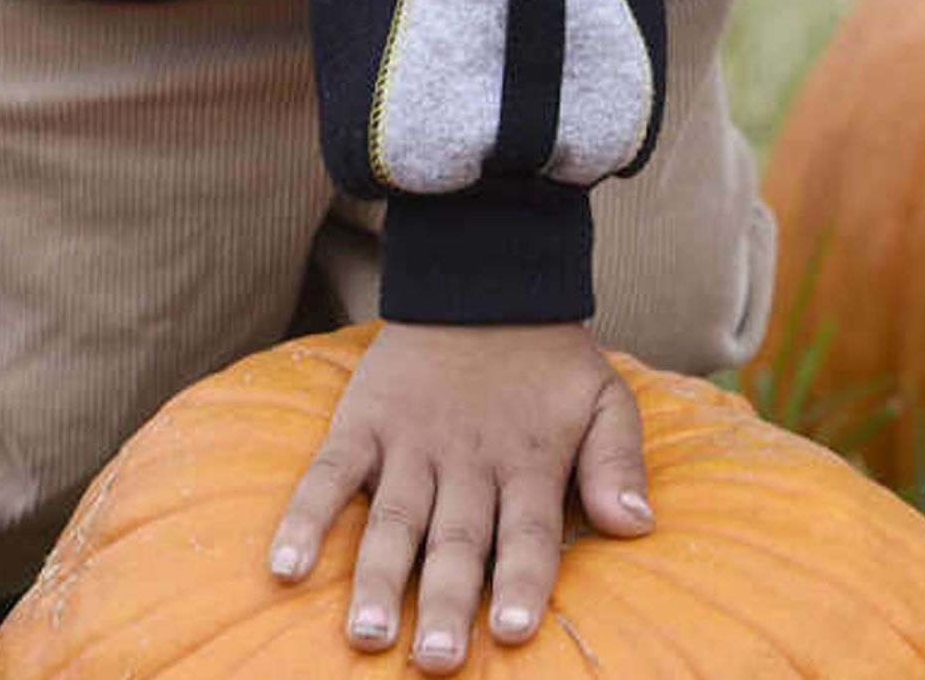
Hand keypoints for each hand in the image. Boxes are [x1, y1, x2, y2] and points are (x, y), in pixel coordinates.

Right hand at [268, 321, 651, 668]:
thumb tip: (638, 526)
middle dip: (446, 601)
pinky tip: (286, 567)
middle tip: (437, 660)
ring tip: (369, 633)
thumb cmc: (549, 362)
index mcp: (529, 461)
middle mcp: (468, 460)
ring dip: (378, 577)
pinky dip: (305, 518)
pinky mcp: (363, 423)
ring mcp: (411, 442)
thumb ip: (619, 462)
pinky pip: (328, 474)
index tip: (513, 631)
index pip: (527, 532)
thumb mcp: (606, 398)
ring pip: (393, 518)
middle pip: (456, 541)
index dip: (520, 580)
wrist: (483, 283)